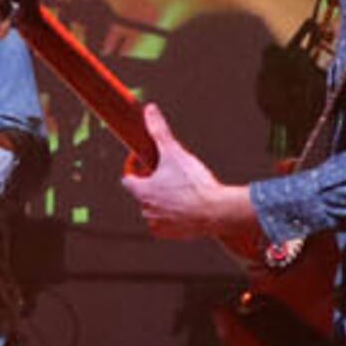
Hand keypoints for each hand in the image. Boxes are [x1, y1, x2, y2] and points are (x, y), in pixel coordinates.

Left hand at [119, 102, 263, 252]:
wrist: (217, 211)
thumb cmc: (194, 184)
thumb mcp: (174, 152)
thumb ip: (159, 131)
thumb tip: (149, 110)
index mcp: (142, 191)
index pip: (128, 179)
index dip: (135, 168)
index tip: (145, 162)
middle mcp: (145, 210)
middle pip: (143, 194)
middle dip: (152, 184)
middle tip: (169, 175)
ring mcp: (158, 224)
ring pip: (155, 209)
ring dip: (163, 200)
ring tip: (180, 191)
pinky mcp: (172, 234)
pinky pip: (168, 223)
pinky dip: (174, 215)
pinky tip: (186, 206)